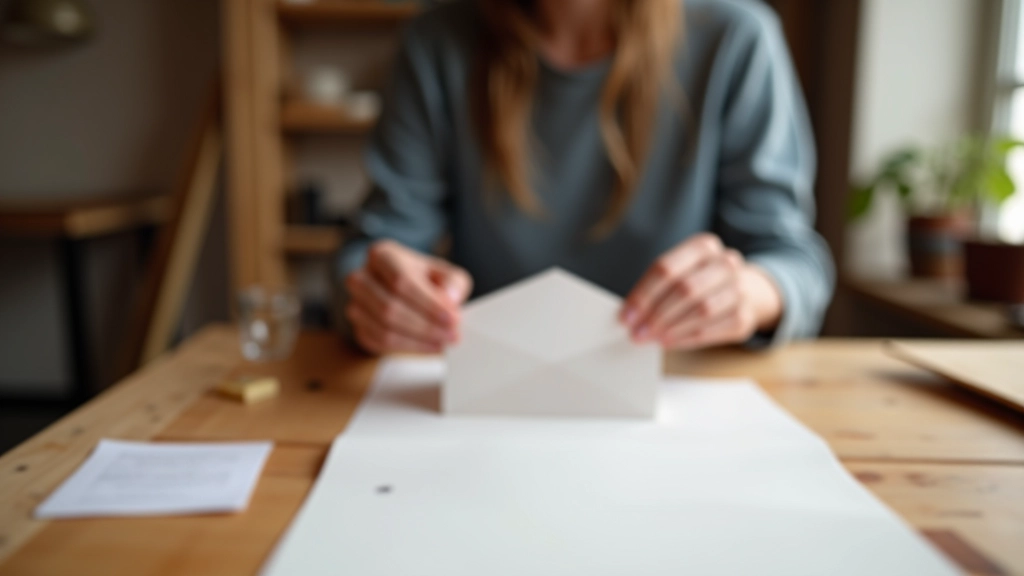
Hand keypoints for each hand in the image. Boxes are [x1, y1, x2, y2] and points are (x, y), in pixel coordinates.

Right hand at [345, 240, 471, 353]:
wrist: (407, 292)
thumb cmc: (426, 280)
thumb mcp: (446, 274)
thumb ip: (453, 283)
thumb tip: (450, 298)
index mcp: (382, 255)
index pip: (401, 280)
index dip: (428, 302)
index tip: (453, 317)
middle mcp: (362, 277)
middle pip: (389, 307)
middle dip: (425, 325)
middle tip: (452, 334)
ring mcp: (356, 304)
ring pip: (383, 328)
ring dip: (418, 339)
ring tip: (444, 341)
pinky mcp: (359, 327)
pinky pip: (380, 343)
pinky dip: (408, 347)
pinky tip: (430, 345)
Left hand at [620, 234, 782, 349]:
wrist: (746, 290)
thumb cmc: (699, 280)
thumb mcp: (679, 272)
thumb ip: (655, 288)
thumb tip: (629, 315)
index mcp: (704, 246)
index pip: (666, 268)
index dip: (643, 294)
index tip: (625, 316)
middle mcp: (726, 263)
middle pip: (685, 289)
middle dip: (656, 314)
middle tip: (636, 333)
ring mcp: (740, 289)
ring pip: (702, 310)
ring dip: (671, 328)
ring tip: (652, 338)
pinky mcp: (745, 316)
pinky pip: (712, 330)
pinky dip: (687, 339)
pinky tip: (669, 342)